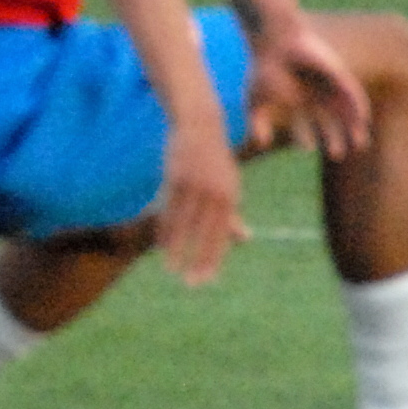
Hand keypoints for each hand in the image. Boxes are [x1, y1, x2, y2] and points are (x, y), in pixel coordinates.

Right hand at [150, 121, 248, 287]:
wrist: (200, 125)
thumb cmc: (216, 161)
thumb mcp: (228, 186)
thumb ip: (232, 215)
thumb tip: (245, 240)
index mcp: (231, 196)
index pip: (223, 236)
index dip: (214, 259)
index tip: (207, 280)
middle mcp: (215, 192)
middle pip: (205, 234)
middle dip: (197, 261)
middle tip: (190, 283)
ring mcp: (194, 184)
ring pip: (184, 225)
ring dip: (177, 250)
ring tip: (171, 269)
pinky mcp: (175, 177)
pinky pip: (168, 210)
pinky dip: (165, 230)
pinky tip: (162, 246)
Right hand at [256, 17, 374, 162]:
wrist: (278, 40)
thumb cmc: (265, 69)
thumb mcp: (257, 99)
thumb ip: (258, 122)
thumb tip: (261, 143)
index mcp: (297, 108)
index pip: (304, 129)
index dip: (306, 139)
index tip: (308, 148)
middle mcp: (316, 101)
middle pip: (328, 126)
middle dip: (333, 140)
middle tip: (336, 154)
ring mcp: (328, 88)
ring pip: (344, 113)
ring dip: (352, 128)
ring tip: (360, 143)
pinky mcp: (339, 75)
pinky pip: (352, 93)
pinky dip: (358, 106)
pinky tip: (364, 117)